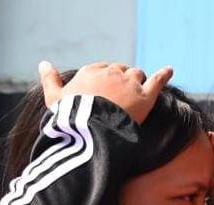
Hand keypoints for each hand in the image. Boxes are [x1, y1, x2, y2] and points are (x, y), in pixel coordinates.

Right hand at [38, 61, 173, 123]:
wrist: (90, 132)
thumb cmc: (70, 119)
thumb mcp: (54, 99)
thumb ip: (50, 80)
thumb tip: (43, 63)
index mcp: (90, 73)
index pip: (103, 69)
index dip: (108, 78)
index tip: (109, 89)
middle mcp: (110, 73)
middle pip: (122, 71)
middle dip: (124, 80)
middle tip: (126, 95)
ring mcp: (129, 84)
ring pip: (138, 75)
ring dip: (140, 82)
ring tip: (141, 93)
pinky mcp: (144, 97)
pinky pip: (157, 80)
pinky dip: (164, 74)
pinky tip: (170, 70)